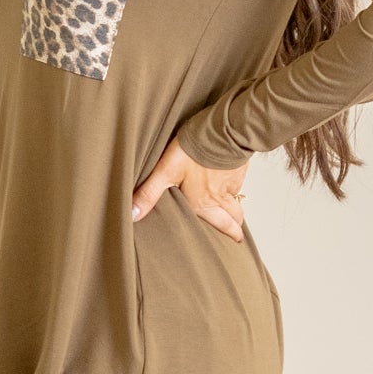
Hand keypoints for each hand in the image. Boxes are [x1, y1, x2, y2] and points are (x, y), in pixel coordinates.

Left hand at [131, 137, 248, 242]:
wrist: (223, 130)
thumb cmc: (195, 151)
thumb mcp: (165, 171)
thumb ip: (149, 194)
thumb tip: (133, 215)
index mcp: (204, 203)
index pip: (222, 225)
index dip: (230, 235)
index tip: (236, 242)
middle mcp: (220, 197)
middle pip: (235, 216)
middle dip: (236, 227)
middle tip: (237, 233)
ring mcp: (232, 182)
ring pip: (237, 199)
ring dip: (236, 206)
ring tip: (233, 209)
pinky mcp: (239, 166)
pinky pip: (239, 181)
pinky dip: (235, 183)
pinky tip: (227, 177)